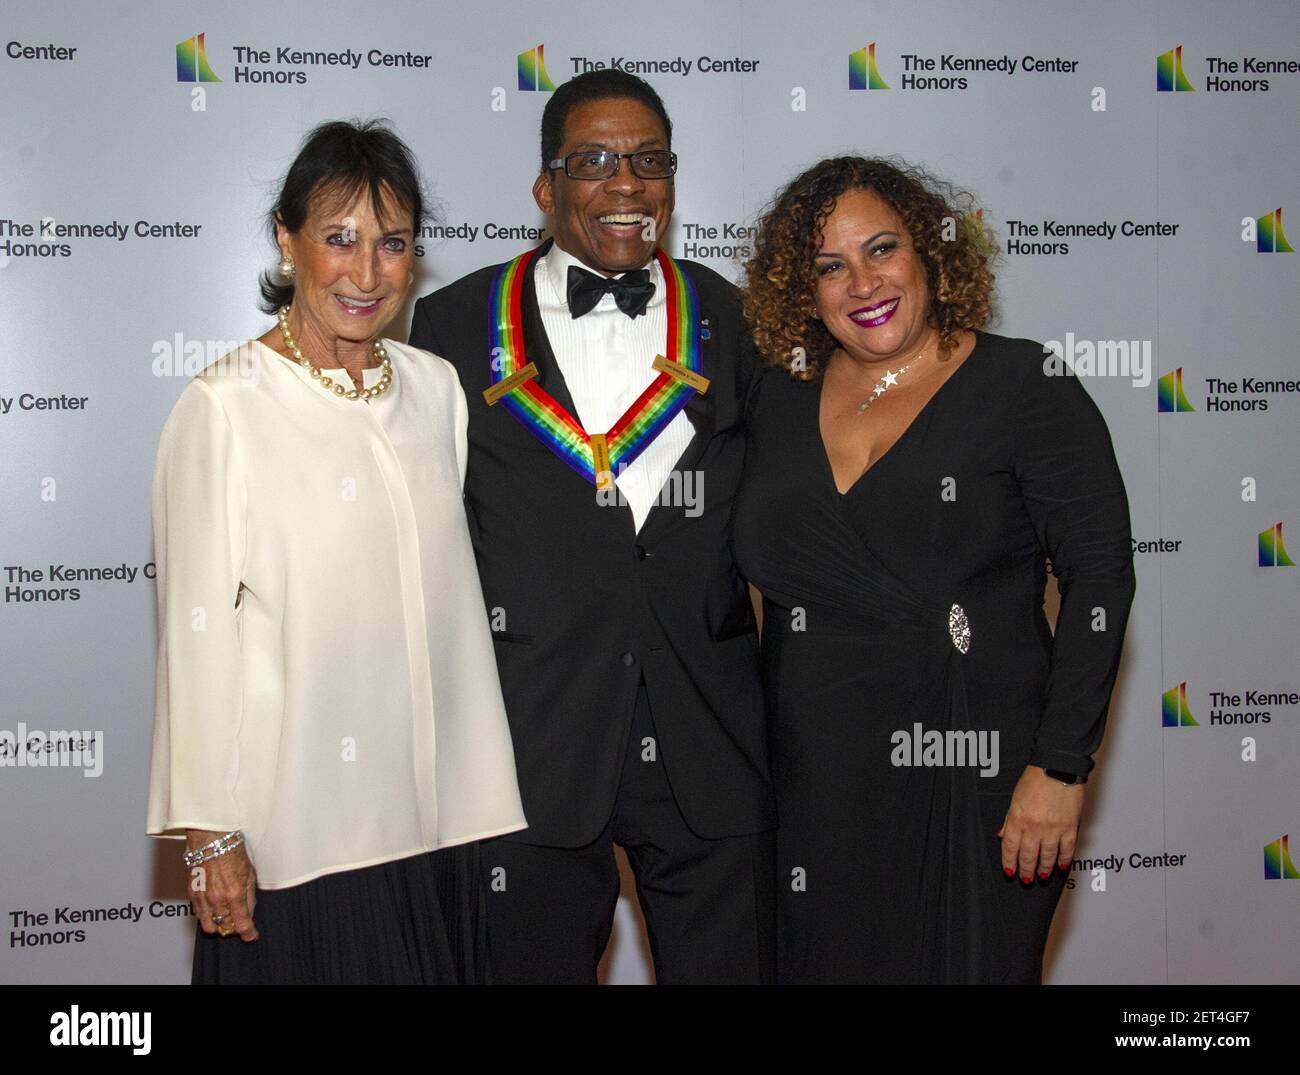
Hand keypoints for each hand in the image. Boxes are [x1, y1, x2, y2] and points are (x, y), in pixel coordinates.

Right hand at [186, 829, 259, 940]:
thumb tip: (249, 914)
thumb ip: (249, 898)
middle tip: (239, 922)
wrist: (213, 841)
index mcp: (235, 895)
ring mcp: (203, 899)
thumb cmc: (233, 854)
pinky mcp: (192, 895)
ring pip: (209, 926)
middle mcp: (217, 900)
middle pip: (225, 928)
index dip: (249, 933)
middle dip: (234, 928)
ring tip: (225, 917)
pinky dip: (207, 916)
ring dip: (219, 926)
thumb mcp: (250, 875)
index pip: (242, 924)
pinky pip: (199, 915)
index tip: (252, 935)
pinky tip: (214, 908)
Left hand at [997, 766, 1083, 883]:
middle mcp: (1034, 826)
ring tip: (1042, 876)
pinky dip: (1064, 860)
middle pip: (1028, 855)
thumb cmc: (1036, 778)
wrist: (1057, 766)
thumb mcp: (1015, 797)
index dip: (1009, 861)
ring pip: (1048, 856)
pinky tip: (1062, 867)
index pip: (1010, 846)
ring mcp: (1053, 828)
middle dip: (1026, 870)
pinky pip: (1067, 849)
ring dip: (1044, 869)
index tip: (1010, 870)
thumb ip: (1008, 818)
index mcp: (1018, 818)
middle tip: (1026, 879)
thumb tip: (1002, 834)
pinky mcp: (1069, 827)